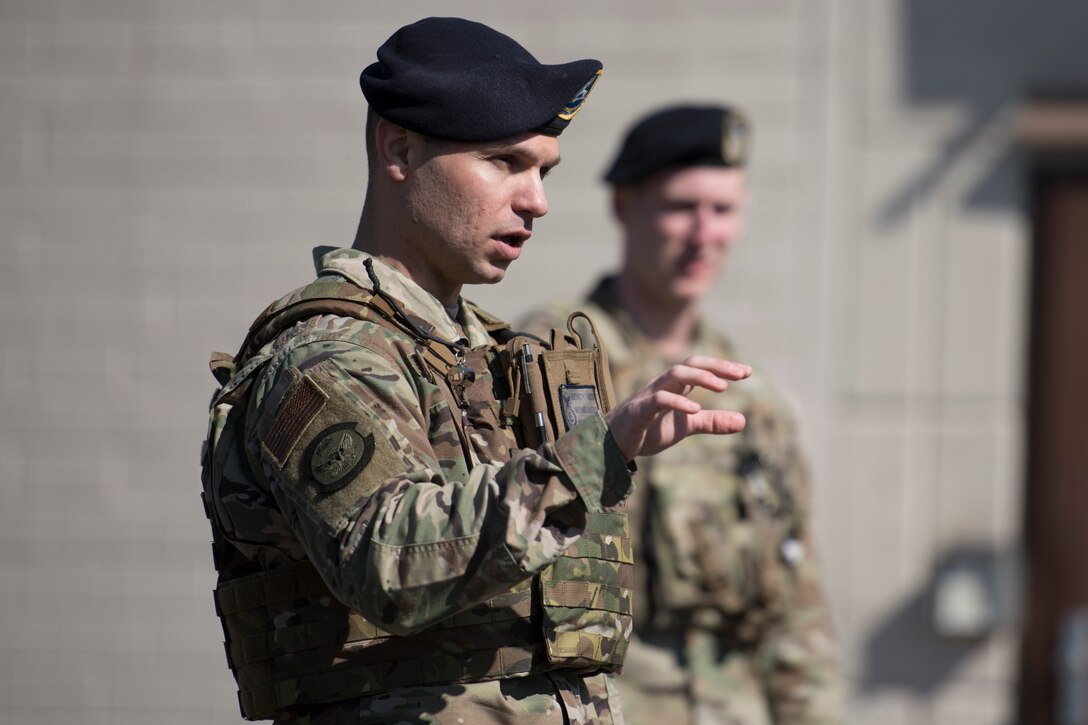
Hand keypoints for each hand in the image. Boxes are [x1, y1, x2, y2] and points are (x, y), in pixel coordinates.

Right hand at [605, 355, 750, 460]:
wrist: (612, 445)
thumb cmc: (648, 430)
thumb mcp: (685, 427)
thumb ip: (711, 422)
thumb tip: (743, 421)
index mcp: (675, 386)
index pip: (701, 367)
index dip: (723, 367)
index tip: (748, 372)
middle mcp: (663, 384)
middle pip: (690, 363)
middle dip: (716, 366)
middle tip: (741, 374)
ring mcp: (650, 395)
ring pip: (675, 374)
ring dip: (700, 377)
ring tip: (723, 387)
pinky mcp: (639, 410)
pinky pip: (658, 399)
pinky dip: (677, 401)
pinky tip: (695, 409)